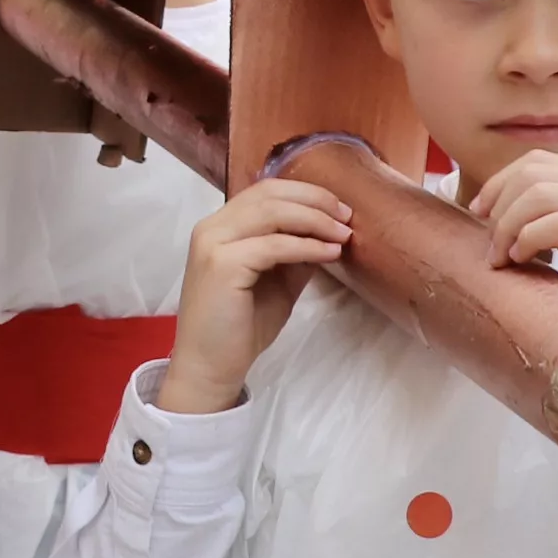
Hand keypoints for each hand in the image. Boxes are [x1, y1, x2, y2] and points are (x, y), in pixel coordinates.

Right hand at [160, 180, 351, 413]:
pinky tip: (329, 254)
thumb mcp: (277, 281)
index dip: (306, 194)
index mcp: (220, 226)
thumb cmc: (241, 328)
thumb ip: (295, 252)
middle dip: (315, 201)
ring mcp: (213, 243)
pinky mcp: (222, 265)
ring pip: (272, 212)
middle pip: (270, 194)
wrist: (211, 367)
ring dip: (315, 220)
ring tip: (343, 234)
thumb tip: (330, 231)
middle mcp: (211, 227)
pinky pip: (274, 245)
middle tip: (347, 217)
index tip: (340, 210)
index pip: (265, 191)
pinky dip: (307, 246)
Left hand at [462, 152, 557, 349]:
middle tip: (491, 249)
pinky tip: (522, 261)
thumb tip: (488, 209)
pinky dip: (529, 240)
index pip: (536, 161)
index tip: (478, 215)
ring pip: (541, 194)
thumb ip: (547, 217)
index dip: (499, 183)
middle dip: (500, 208)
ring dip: (508, 227)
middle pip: (533, 174)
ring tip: (502, 259)